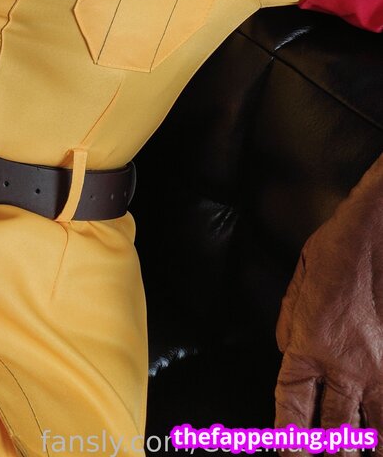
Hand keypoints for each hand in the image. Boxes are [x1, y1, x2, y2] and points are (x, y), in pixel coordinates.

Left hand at [275, 154, 382, 453]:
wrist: (381, 227)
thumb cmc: (340, 247)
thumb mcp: (298, 280)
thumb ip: (290, 323)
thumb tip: (289, 353)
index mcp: (311, 344)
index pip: (292, 406)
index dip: (288, 437)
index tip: (287, 452)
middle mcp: (348, 365)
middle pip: (337, 431)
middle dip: (330, 453)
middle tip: (324, 456)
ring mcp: (382, 368)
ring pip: (378, 432)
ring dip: (368, 447)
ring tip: (362, 453)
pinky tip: (382, 429)